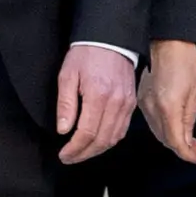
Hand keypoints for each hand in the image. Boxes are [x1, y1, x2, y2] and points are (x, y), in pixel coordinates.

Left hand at [55, 45, 137, 165]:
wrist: (111, 38)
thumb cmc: (87, 54)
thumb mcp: (67, 75)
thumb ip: (66, 104)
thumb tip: (64, 130)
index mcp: (98, 95)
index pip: (87, 133)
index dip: (74, 148)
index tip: (63, 154)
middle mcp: (116, 103)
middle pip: (102, 140)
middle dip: (84, 154)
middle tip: (70, 158)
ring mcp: (126, 104)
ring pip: (114, 138)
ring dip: (97, 150)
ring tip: (82, 153)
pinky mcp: (132, 103)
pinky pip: (122, 129)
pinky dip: (110, 140)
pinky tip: (98, 142)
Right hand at [141, 39, 195, 163]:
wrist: (167, 42)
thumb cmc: (186, 62)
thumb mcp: (195, 93)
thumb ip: (189, 120)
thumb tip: (188, 142)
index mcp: (168, 107)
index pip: (176, 141)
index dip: (187, 153)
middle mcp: (152, 109)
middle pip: (165, 139)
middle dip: (182, 148)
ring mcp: (145, 105)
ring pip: (158, 132)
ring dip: (173, 140)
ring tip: (191, 143)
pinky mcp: (142, 100)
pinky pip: (153, 122)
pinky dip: (165, 130)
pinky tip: (176, 129)